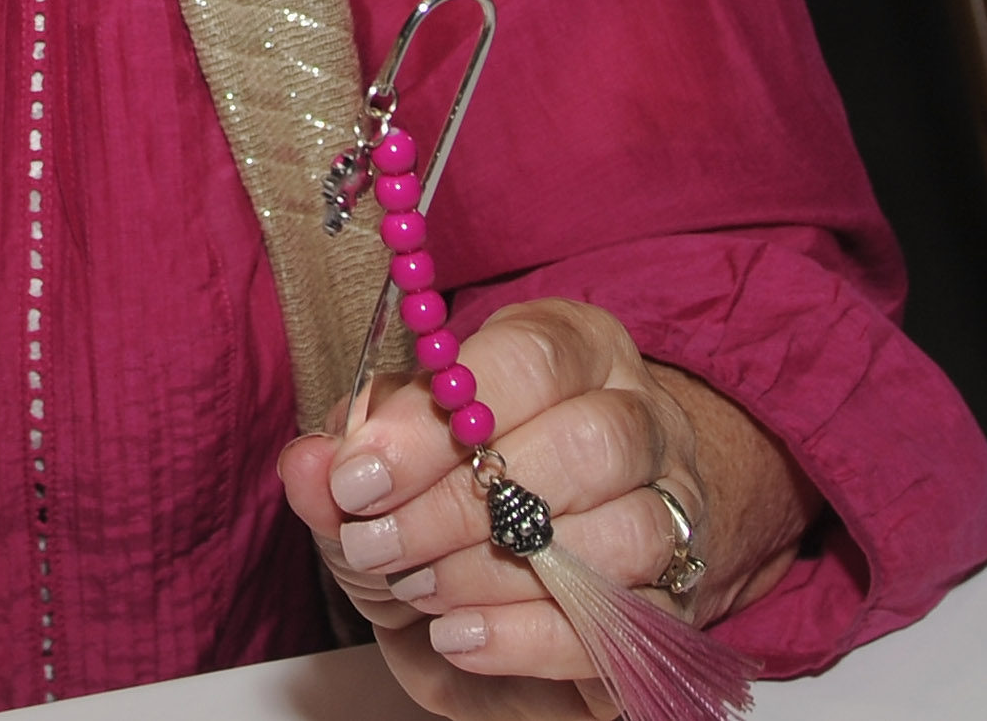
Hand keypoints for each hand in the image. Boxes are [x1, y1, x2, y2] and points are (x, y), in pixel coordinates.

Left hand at [276, 298, 812, 716]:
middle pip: (587, 442)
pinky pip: (627, 627)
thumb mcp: (388, 478)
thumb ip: (343, 469)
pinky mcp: (678, 612)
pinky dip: (529, 637)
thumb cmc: (457, 505)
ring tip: (419, 589)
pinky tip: (460, 636)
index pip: (529, 357)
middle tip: (378, 545)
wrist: (534, 595)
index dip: (437, 416)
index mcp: (572, 350)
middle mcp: (638, 419)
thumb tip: (309, 465)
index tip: (358, 475)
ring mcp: (673, 515)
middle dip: (463, 502)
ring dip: (497, 570)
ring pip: (622, 532)